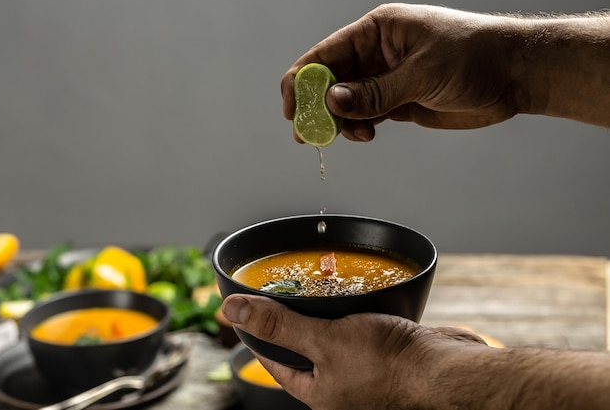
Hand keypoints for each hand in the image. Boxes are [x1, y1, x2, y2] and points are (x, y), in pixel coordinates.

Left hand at [222, 294, 487, 409]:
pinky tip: (353, 293)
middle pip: (304, 348)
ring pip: (333, 335)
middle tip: (281, 290)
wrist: (447, 370)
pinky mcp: (386, 351)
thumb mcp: (324, 342)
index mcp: (319, 392)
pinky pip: (359, 328)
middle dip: (292, 319)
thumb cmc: (391, 367)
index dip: (259, 336)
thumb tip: (232, 312)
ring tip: (314, 286)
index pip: (275, 362)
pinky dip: (352, 310)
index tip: (248, 312)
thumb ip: (279, 327)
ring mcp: (364, 368)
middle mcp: (339, 385)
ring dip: (324, 312)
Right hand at [281, 4, 521, 141]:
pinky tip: (364, 134)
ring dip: (339, 121)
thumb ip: (376, 92)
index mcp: (378, 31)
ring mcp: (388, 78)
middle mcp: (378, 53)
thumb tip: (334, 102)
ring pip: (347, 101)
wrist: (514, 74)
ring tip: (343, 135)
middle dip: (317, 106)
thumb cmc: (475, 55)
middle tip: (308, 132)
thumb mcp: (422, 72)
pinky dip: (359, 127)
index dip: (303, 80)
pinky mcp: (399, 101)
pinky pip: (367, 115)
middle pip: (331, 80)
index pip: (326, 54)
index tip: (292, 106)